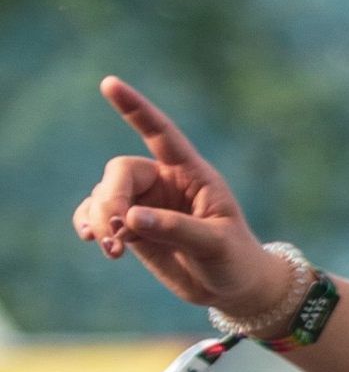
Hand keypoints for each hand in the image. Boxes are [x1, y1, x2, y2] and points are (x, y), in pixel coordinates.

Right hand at [73, 80, 277, 318]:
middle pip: (121, 173)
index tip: (109, 83)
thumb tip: (130, 218)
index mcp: (192, 174)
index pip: (161, 134)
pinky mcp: (131, 226)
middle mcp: (165, 182)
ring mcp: (145, 203)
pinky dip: (89, 223)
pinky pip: (97, 215)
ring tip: (112, 249)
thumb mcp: (216, 244)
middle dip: (111, 200)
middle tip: (116, 231)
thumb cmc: (235, 260)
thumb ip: (178, 229)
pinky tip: (91, 238)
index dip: (136, 109)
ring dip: (100, 218)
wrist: (231, 288)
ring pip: (105, 196)